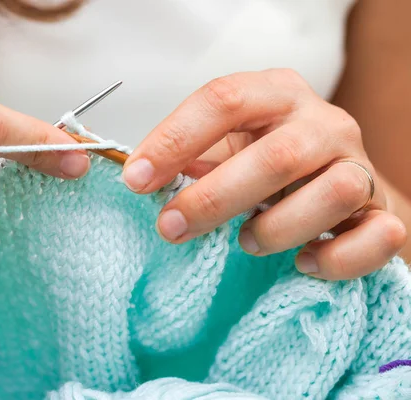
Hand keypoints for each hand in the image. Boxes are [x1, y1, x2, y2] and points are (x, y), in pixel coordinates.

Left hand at [123, 69, 406, 279]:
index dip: (174, 139)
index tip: (137, 180)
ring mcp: (360, 166)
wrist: (339, 186)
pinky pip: (375, 238)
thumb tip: (142, 178)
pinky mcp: (386, 213)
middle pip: (275, 155)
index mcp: (277, 94)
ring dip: (276, 229)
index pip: (224, 99)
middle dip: (214, 198)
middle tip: (171, 227)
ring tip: (246, 241)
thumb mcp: (227, 148)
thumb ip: (192, 158)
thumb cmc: (268, 166)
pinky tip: (303, 263)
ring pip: (331, 195)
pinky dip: (334, 259)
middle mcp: (324, 123)